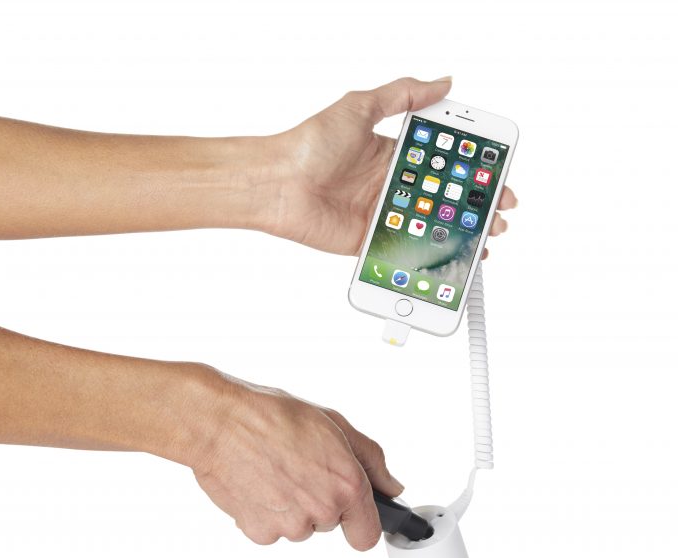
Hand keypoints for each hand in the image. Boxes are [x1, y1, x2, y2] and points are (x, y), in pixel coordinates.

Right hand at [189, 368, 403, 549]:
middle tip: (298, 466)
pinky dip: (265, 512)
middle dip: (319, 500)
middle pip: (329, 524)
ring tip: (274, 470)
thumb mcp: (333, 423)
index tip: (352, 514)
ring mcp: (289, 525)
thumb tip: (391, 486)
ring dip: (291, 506)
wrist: (218, 423)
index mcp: (347, 484)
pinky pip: (271, 530)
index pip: (368, 535)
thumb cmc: (270, 416)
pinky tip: (258, 482)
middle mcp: (322, 509)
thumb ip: (371, 460)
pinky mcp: (259, 532)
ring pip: (299, 526)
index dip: (360, 522)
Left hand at [266, 76, 517, 255]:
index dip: (470, 170)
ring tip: (484, 239)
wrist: (278, 184)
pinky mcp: (366, 241)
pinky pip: (401, 248)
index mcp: (391, 155)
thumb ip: (402, 95)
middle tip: (497, 212)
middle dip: (473, 206)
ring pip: (428, 226)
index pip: (441, 163)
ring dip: (457, 233)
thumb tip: (443, 82)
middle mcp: (388, 185)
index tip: (496, 174)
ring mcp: (380, 215)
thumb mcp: (359, 108)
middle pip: (441, 198)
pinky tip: (448, 258)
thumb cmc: (310, 144)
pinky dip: (425, 255)